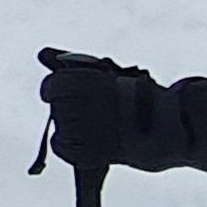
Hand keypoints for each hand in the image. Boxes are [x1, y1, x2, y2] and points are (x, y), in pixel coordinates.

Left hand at [36, 47, 156, 169]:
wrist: (165, 125)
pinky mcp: (89, 152)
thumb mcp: (103, 72)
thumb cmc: (134, 94)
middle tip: (87, 112)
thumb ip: (70, 63)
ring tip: (92, 126)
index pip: (51, 86)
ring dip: (71, 127)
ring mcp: (86, 132)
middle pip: (57, 109)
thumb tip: (41, 53)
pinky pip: (61, 147)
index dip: (55, 90)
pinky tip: (86, 140)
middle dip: (68, 109)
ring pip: (59, 128)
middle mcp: (83, 106)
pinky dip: (68, 145)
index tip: (65, 94)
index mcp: (86, 82)